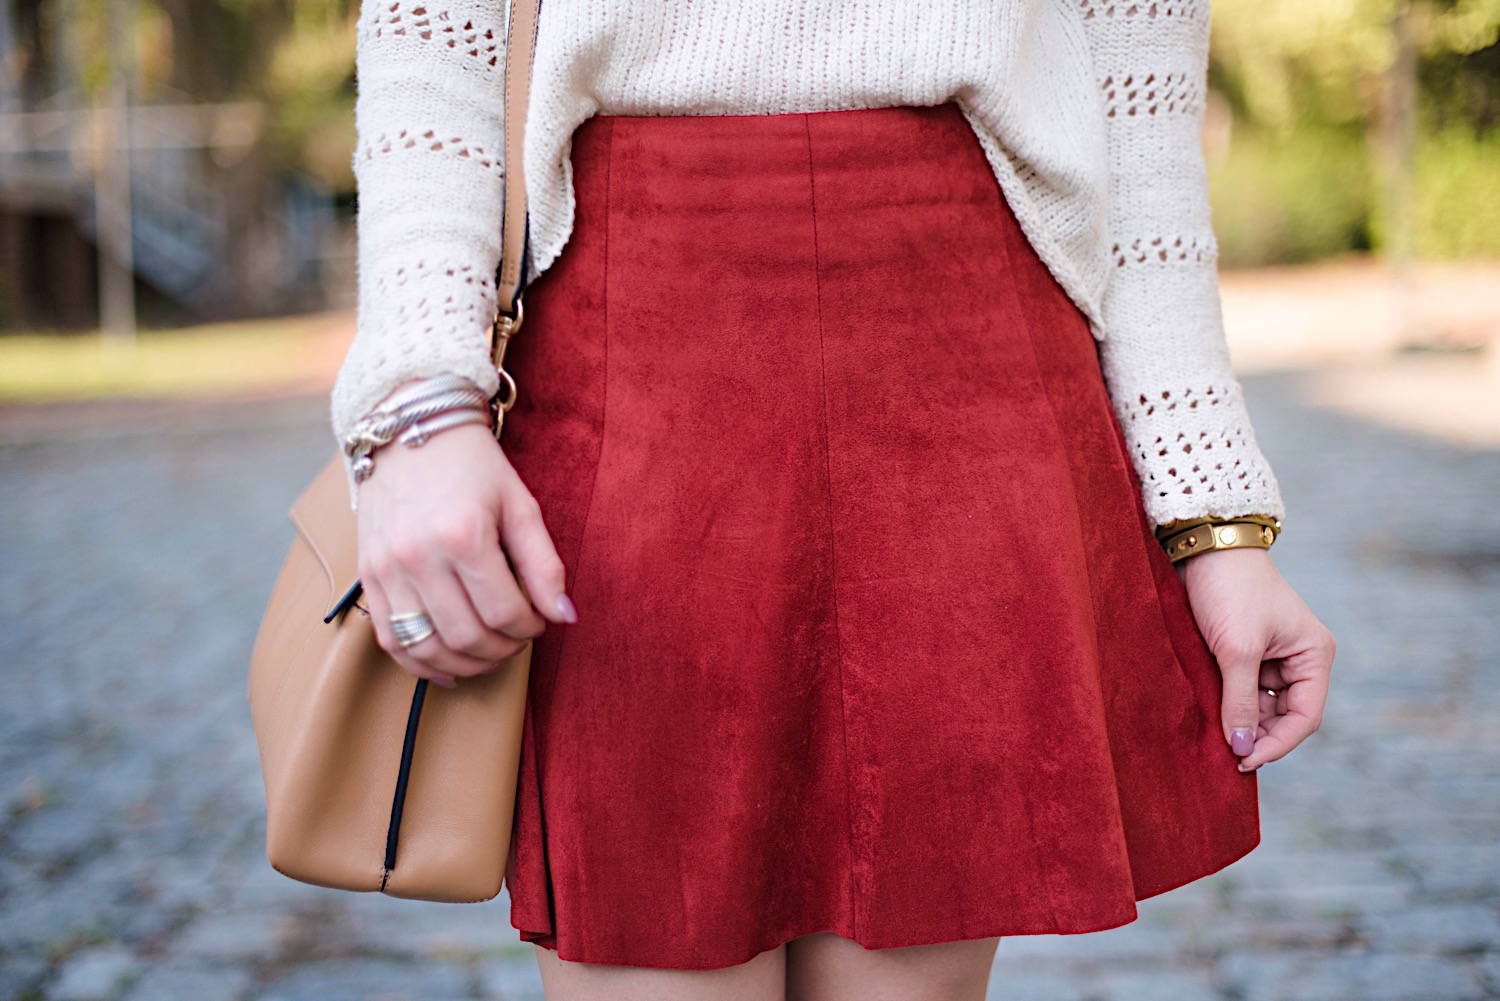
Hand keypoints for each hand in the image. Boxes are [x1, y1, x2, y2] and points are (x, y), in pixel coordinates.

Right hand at [355, 400, 575, 687]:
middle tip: (518, 639)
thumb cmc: (472, 466)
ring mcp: (386, 568)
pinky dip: (420, 663)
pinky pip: (390, 639)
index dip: (529, 627)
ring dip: (466, 663)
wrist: (409, 430)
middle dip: (502, 648)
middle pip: (467, 635)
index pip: (504, 611)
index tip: (538, 620)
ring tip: (489, 655)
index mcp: (463, 534)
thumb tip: (564, 616)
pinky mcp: (368, 576)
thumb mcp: (520, 504)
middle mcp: (419, 556)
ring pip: (427, 646)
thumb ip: (544, 564)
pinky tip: (449, 667)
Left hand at [1175, 547, 1335, 771]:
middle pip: (1285, 716)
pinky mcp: (1246, 651)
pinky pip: (1244, 690)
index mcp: (1314, 655)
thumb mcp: (1237, 650)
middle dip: (1259, 735)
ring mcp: (1273, 656)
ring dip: (1242, 722)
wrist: (1203, 548)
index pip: (1305, 717)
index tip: (1243, 762)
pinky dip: (1230, 704)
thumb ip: (1241, 702)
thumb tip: (1242, 748)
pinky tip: (1211, 716)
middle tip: (1226, 756)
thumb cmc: (1229, 590)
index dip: (1276, 743)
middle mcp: (1300, 658)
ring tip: (1215, 737)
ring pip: (1262, 706)